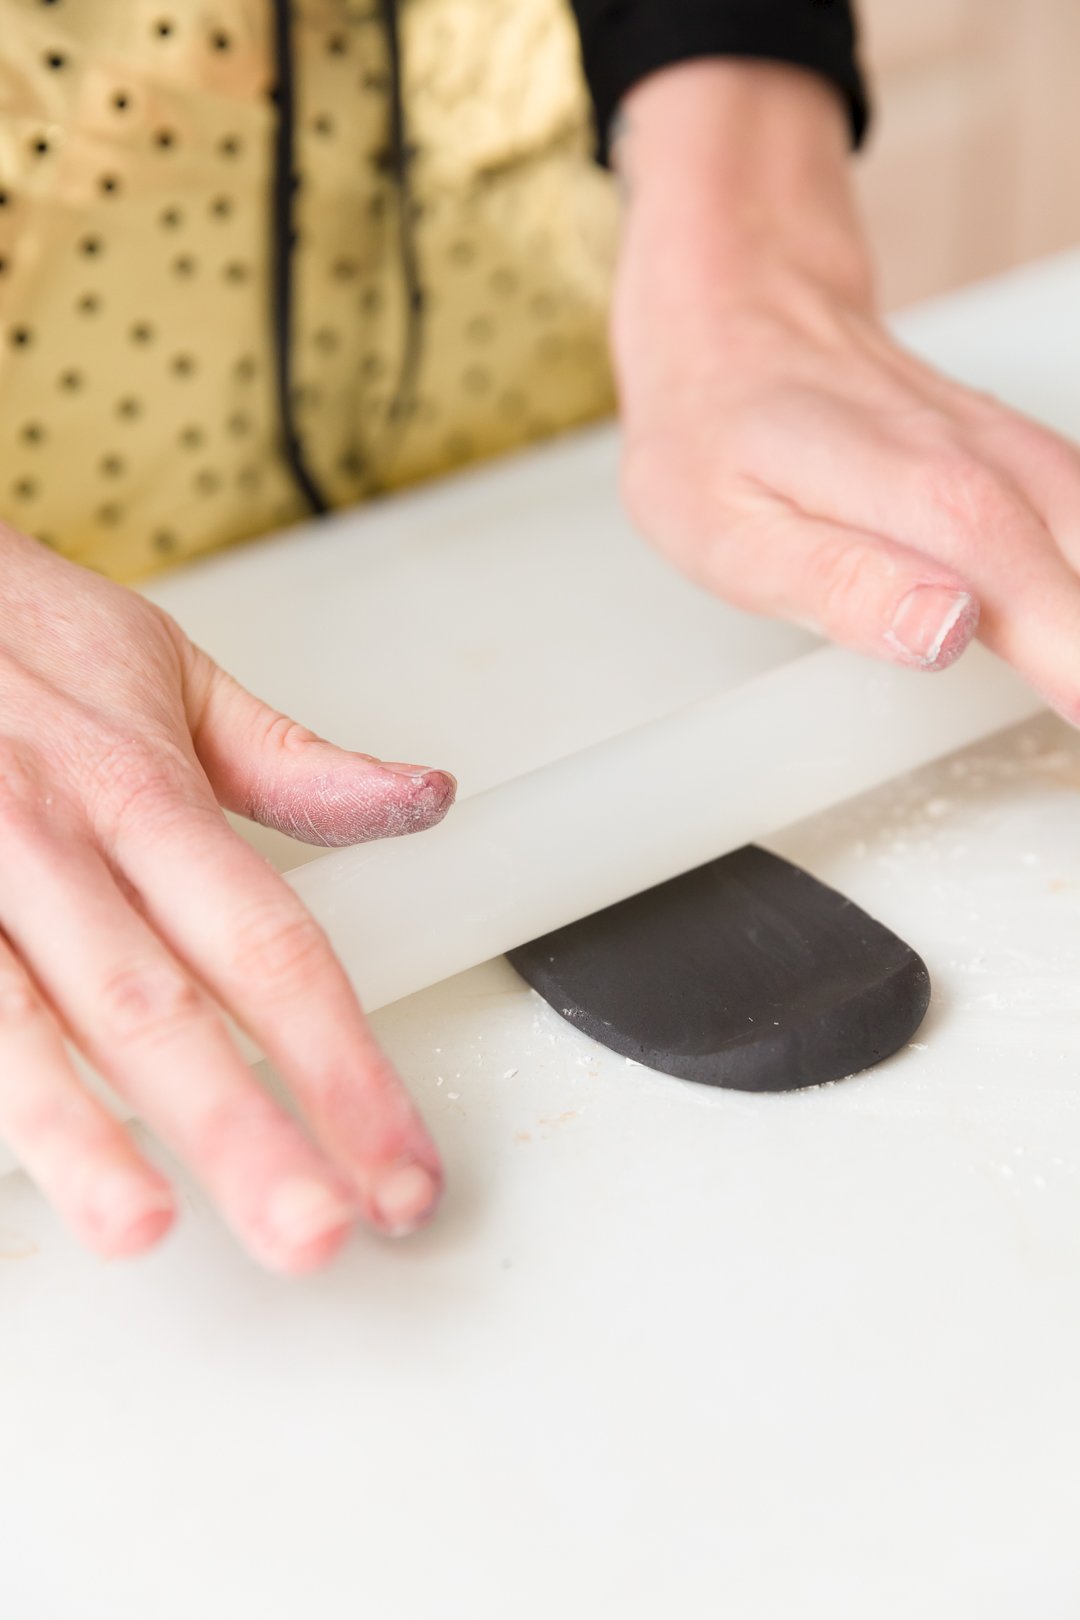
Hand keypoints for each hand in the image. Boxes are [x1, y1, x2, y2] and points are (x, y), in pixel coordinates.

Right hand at [0, 527, 454, 1269]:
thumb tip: (424, 799)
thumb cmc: (16, 634)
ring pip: (21, 1022)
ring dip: (81, 1135)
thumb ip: (298, 763)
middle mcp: (49, 841)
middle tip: (310, 1232)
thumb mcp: (171, 675)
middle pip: (161, 1005)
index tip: (397, 1162)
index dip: (345, 1065)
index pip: (271, 948)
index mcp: (140, 790)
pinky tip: (20, 1169)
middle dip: (241, 1130)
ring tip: (140, 1227)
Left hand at [611, 61, 1079, 718]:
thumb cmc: (715, 435)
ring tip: (1077, 678)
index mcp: (892, 474)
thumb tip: (945, 630)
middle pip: (1068, 544)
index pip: (1001, 563)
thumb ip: (841, 585)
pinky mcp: (1009, 448)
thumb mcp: (731, 533)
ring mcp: (997, 440)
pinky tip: (1070, 613)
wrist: (734, 315)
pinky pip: (1078, 501)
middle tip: (1079, 710)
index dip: (1061, 644)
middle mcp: (967, 448)